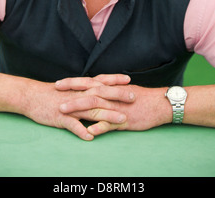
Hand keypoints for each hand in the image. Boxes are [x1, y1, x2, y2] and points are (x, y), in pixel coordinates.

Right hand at [23, 74, 134, 140]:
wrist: (31, 96)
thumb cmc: (52, 93)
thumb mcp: (70, 89)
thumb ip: (84, 90)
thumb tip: (97, 90)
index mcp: (80, 87)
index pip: (101, 81)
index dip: (115, 80)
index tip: (129, 80)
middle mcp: (78, 95)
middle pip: (101, 94)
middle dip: (118, 95)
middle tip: (133, 97)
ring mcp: (70, 106)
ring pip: (91, 110)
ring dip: (107, 115)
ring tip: (122, 120)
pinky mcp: (61, 117)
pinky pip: (72, 125)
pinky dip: (81, 130)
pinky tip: (91, 136)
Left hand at [55, 76, 171, 136]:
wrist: (159, 104)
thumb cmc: (141, 97)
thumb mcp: (122, 90)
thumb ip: (108, 89)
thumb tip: (95, 89)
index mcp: (110, 87)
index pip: (88, 82)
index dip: (72, 82)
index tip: (58, 83)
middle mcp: (111, 95)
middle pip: (87, 91)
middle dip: (70, 92)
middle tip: (55, 93)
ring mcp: (116, 107)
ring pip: (94, 106)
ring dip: (78, 108)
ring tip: (63, 111)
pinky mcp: (124, 120)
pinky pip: (110, 124)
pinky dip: (99, 127)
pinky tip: (88, 132)